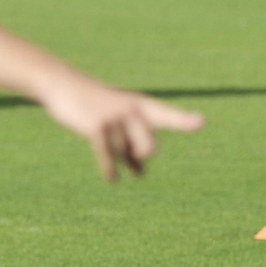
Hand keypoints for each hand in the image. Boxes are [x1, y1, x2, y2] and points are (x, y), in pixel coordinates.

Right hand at [39, 76, 204, 181]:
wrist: (65, 87)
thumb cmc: (96, 107)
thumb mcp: (118, 126)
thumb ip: (132, 149)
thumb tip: (141, 174)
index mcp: (142, 106)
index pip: (167, 116)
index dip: (184, 121)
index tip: (200, 123)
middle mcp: (132, 110)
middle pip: (148, 147)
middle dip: (140, 153)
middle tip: (130, 150)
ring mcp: (115, 117)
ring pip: (122, 153)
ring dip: (113, 154)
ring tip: (101, 134)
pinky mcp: (96, 126)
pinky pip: (107, 155)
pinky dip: (110, 169)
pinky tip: (113, 179)